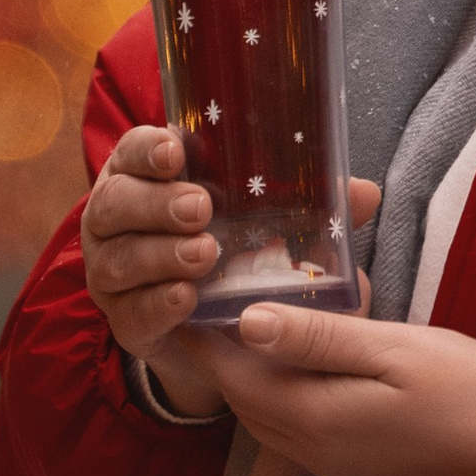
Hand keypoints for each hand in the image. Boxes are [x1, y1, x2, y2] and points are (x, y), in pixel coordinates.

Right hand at [81, 125, 380, 423]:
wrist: (209, 326)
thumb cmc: (232, 247)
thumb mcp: (266, 219)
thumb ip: (307, 203)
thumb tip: (365, 193)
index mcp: (144, 176)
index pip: (132, 150)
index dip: (147, 149)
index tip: (176, 152)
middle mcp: (115, 219)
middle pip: (117, 202)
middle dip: (157, 204)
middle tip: (201, 209)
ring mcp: (110, 271)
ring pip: (120, 258)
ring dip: (162, 255)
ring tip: (204, 255)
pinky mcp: (123, 319)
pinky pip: (132, 310)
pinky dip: (159, 304)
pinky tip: (186, 299)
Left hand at [181, 305, 475, 475]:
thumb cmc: (469, 393)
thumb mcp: (396, 350)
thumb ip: (320, 337)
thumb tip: (246, 319)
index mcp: (313, 418)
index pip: (232, 375)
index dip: (204, 334)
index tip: (188, 290)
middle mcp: (311, 451)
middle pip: (242, 398)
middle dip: (221, 352)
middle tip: (214, 295)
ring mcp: (333, 465)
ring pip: (265, 416)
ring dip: (250, 374)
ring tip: (249, 318)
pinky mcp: (355, 466)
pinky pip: (293, 428)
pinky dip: (280, 392)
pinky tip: (301, 359)